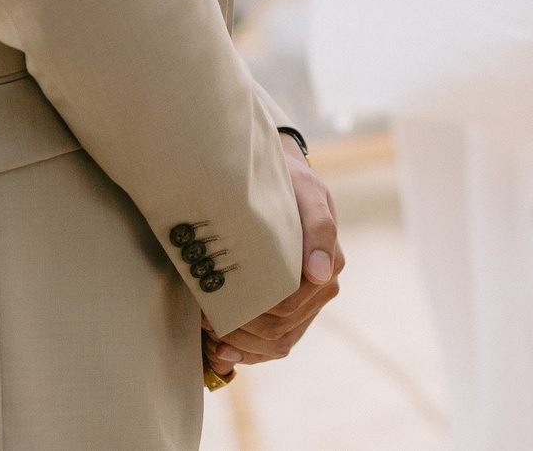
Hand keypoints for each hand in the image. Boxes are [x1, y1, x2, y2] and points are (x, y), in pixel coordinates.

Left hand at [208, 136, 342, 371]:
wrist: (286, 179)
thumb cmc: (292, 183)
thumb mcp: (307, 192)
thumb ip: (319, 228)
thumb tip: (321, 273)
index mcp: (328, 265)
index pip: (287, 308)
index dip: (251, 313)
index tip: (214, 307)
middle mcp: (321, 290)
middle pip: (280, 330)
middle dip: (240, 331)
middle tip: (204, 320)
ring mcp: (307, 303)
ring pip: (278, 343)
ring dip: (242, 347)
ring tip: (209, 336)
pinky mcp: (293, 310)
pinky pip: (276, 344)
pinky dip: (249, 353)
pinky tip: (223, 350)